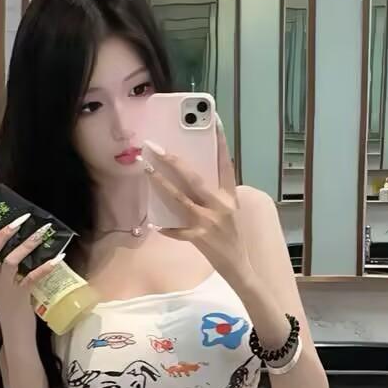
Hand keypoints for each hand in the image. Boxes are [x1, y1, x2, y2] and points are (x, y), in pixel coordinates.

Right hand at [0, 216, 58, 336]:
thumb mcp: (5, 288)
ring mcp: (5, 288)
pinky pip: (32, 277)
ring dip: (28, 245)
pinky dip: (45, 267)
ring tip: (42, 233)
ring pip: (12, 261)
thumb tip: (25, 249)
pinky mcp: (20, 296)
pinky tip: (58, 259)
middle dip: (5, 234)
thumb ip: (9, 272)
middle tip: (23, 219)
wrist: (15, 335)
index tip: (10, 221)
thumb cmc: (12, 310)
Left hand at [142, 117, 252, 289]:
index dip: (221, 142)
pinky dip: (167, 229)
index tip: (214, 121)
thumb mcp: (230, 212)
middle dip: (174, 162)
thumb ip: (214, 196)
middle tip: (156, 147)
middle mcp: (220, 206)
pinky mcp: (200, 238)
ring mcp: (210, 222)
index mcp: (229, 197)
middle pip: (195, 179)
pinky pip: (178, 231)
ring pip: (181, 199)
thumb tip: (189, 179)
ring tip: (147, 170)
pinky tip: (156, 225)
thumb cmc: (232, 237)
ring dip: (162, 184)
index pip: (225, 164)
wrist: (240, 267)